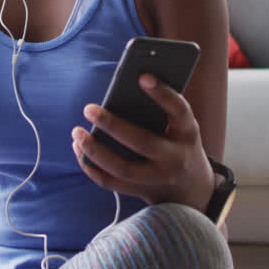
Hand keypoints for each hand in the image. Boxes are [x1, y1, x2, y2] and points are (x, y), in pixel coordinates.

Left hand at [72, 74, 215, 210]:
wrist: (192, 187)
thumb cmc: (178, 141)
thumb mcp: (181, 125)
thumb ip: (161, 108)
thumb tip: (125, 86)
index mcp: (187, 133)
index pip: (179, 111)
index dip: (162, 94)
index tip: (142, 77)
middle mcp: (175, 158)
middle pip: (143, 143)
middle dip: (113, 126)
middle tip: (89, 108)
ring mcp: (158, 178)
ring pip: (123, 168)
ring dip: (95, 150)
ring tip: (77, 132)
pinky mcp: (141, 191)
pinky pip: (111, 183)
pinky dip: (91, 167)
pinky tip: (79, 148)